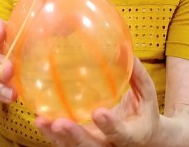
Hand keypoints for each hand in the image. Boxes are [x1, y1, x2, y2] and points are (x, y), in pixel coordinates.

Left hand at [35, 57, 159, 146]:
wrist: (143, 137)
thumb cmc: (144, 113)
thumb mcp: (147, 96)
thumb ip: (138, 76)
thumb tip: (128, 51)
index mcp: (131, 135)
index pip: (120, 134)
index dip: (109, 125)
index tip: (98, 112)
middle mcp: (111, 146)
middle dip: (75, 137)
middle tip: (59, 124)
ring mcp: (96, 146)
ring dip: (57, 137)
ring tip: (42, 121)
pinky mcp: (84, 144)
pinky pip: (66, 143)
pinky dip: (52, 135)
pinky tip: (40, 120)